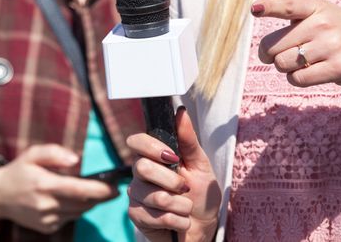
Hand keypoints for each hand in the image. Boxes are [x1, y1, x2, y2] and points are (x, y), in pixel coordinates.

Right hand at [0, 144, 117, 233]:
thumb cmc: (19, 171)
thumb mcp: (32, 154)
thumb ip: (54, 152)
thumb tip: (75, 159)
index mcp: (44, 185)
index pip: (79, 190)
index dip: (100, 190)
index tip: (115, 187)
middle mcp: (46, 205)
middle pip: (84, 203)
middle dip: (101, 196)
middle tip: (112, 187)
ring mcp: (46, 219)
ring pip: (79, 212)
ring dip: (90, 202)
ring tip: (95, 190)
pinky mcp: (47, 227)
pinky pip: (70, 218)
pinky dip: (77, 209)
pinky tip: (74, 199)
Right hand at [127, 108, 220, 241]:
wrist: (204, 227)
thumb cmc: (201, 195)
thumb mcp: (201, 165)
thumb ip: (188, 140)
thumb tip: (180, 112)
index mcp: (153, 156)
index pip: (136, 141)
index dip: (152, 147)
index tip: (173, 157)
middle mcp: (140, 173)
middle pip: (142, 167)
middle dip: (172, 181)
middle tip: (185, 187)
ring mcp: (136, 195)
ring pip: (154, 195)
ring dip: (181, 205)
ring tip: (186, 207)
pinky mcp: (136, 216)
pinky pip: (154, 216)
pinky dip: (176, 221)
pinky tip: (179, 221)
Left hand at [245, 0, 340, 96]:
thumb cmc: (334, 28)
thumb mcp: (310, 8)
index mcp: (315, 5)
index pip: (287, 5)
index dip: (269, 7)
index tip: (254, 9)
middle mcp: (324, 23)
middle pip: (272, 47)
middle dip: (272, 55)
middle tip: (290, 51)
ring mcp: (333, 45)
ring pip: (282, 64)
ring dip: (287, 68)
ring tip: (306, 60)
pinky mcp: (339, 67)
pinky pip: (297, 79)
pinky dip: (298, 79)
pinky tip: (313, 71)